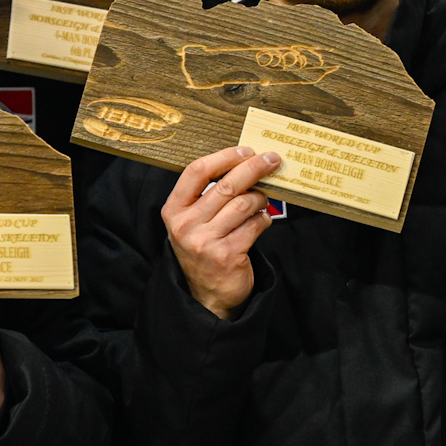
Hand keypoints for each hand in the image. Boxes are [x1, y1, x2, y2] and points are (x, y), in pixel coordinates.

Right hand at [163, 146, 281, 318]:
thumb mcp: (192, 221)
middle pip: (226, 185)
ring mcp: (205, 241)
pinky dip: (264, 220)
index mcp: (173, 210)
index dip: (224, 157)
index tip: (245, 150)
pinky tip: (261, 222)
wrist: (206, 295)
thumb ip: (208, 196)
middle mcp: (185, 225)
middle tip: (272, 159)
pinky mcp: (227, 255)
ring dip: (261, 199)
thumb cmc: (203, 248)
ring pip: (245, 204)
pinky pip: (256, 226)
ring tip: (263, 202)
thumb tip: (244, 164)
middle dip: (254, 168)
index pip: (196, 172)